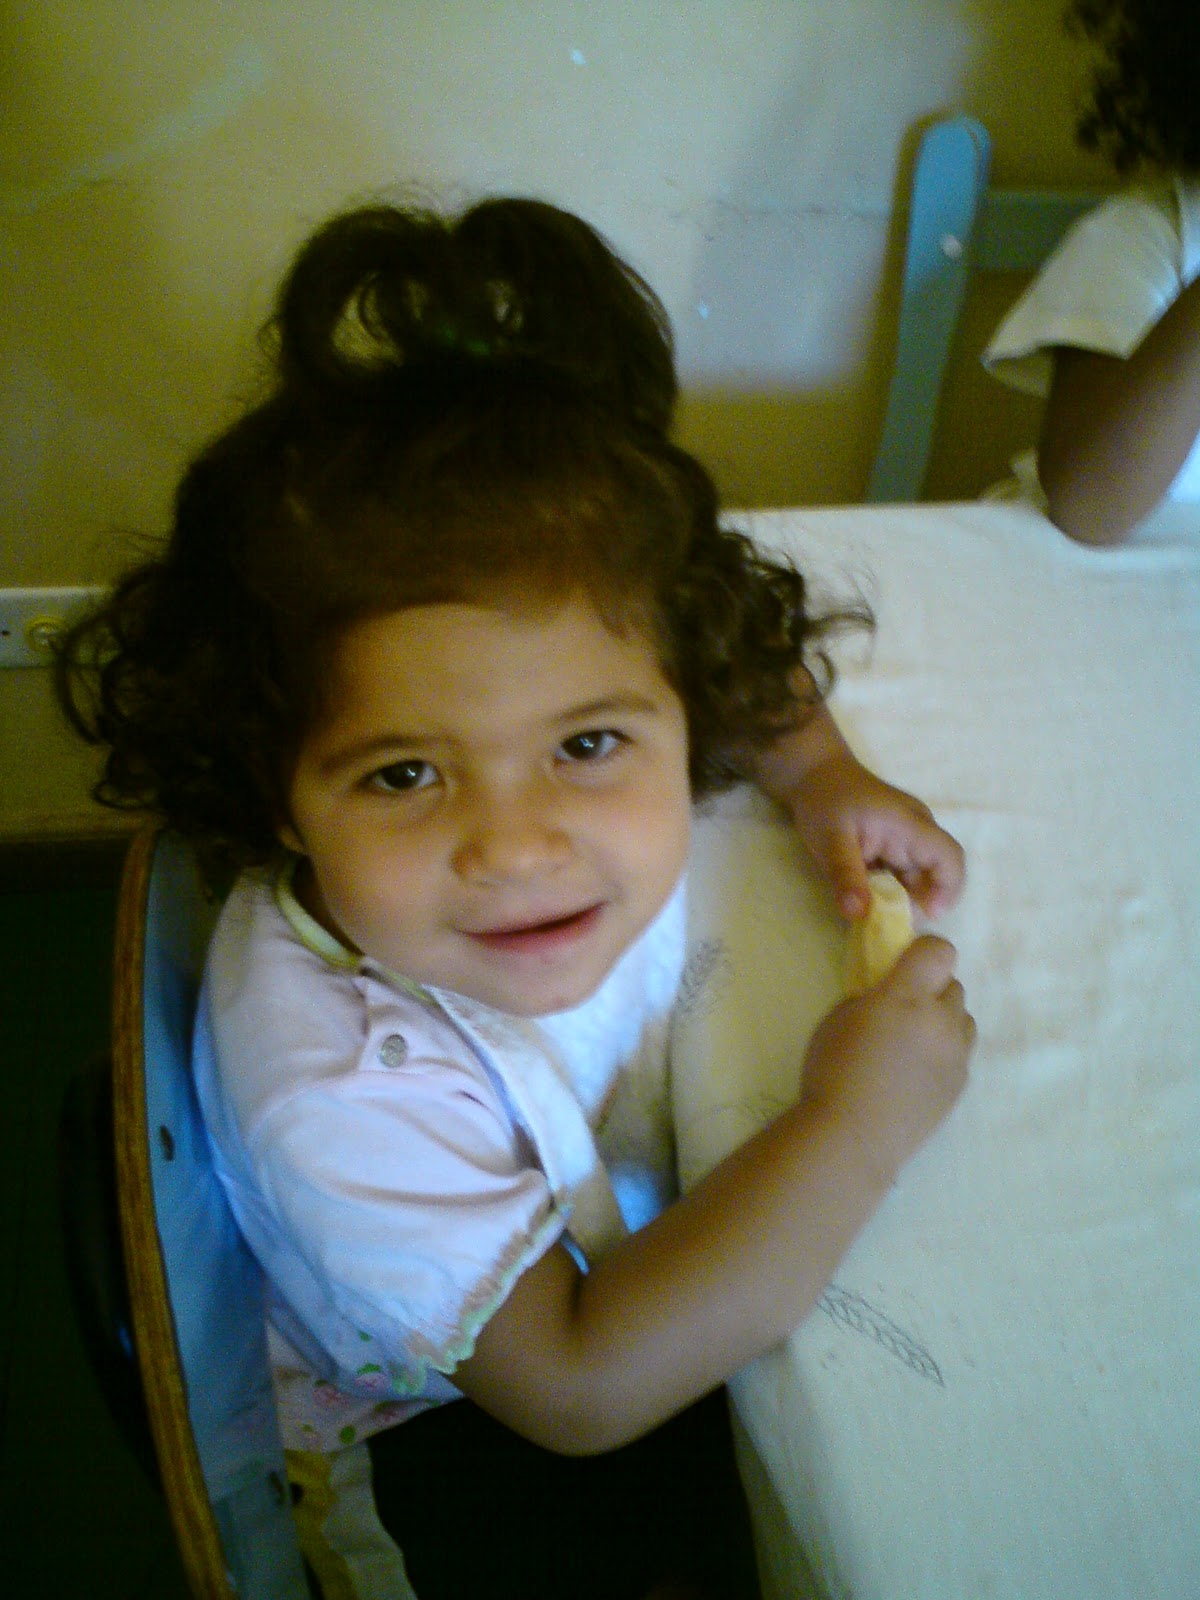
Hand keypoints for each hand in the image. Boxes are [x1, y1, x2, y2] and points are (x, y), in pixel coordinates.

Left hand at [786, 746, 964, 920]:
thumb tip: (858, 915)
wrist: (814, 772)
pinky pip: (902, 876)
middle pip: (937, 874)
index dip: (947, 890)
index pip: (949, 857)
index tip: (927, 915)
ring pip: (919, 879)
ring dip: (903, 900)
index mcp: (910, 825)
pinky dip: (890, 892)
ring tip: (876, 916)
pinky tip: (869, 901)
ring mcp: (906, 840)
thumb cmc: (826, 799)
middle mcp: (916, 833)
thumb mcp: (830, 839)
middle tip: (889, 923)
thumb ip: (845, 875)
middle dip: (919, 903)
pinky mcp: (894, 847)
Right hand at [800, 935, 973, 1181]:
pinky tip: (918, 1070)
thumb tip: (889, 994)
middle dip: (931, 989)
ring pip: (964, 1019)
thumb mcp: (838, 1017)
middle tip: (902, 1010)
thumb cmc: (833, 1071)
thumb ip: (871, 996)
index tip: (904, 965)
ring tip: (914, 1041)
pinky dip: (945, 1051)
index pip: (940, 950)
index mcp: (907, 997)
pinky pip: (961, 1052)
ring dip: (943, 1020)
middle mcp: (941, 1021)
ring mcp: (957, 1055)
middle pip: (954, 985)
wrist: (852, 1136)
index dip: (924, 952)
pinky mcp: (961, 1083)